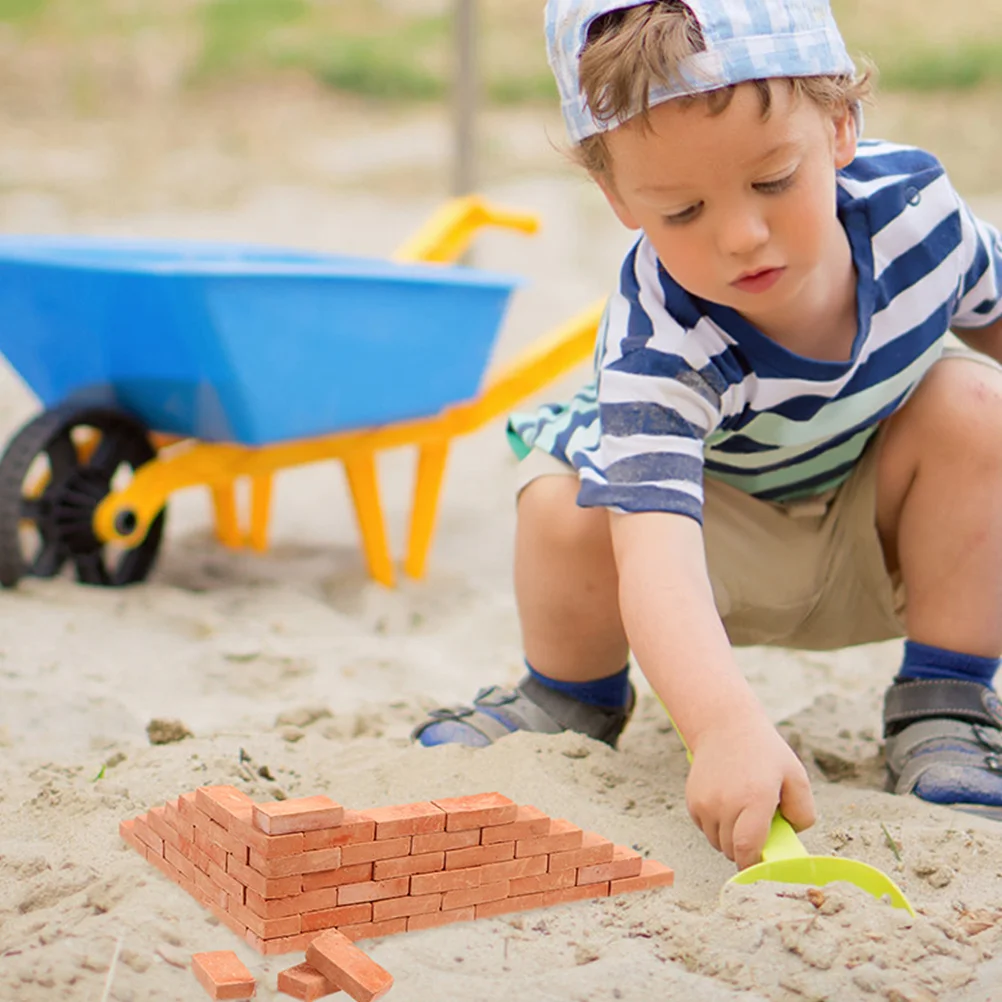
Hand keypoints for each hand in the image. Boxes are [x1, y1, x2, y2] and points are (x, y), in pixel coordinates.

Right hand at [685, 715, 814, 869]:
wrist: (724, 726)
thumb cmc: (764, 752)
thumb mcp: (796, 775)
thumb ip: (804, 811)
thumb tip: (792, 835)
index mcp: (755, 799)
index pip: (747, 849)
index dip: (753, 865)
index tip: (761, 868)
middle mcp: (726, 803)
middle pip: (732, 850)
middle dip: (746, 849)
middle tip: (758, 829)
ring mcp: (705, 802)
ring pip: (717, 842)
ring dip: (730, 838)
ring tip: (742, 814)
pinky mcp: (692, 801)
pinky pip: (706, 828)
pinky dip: (716, 826)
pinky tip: (727, 804)